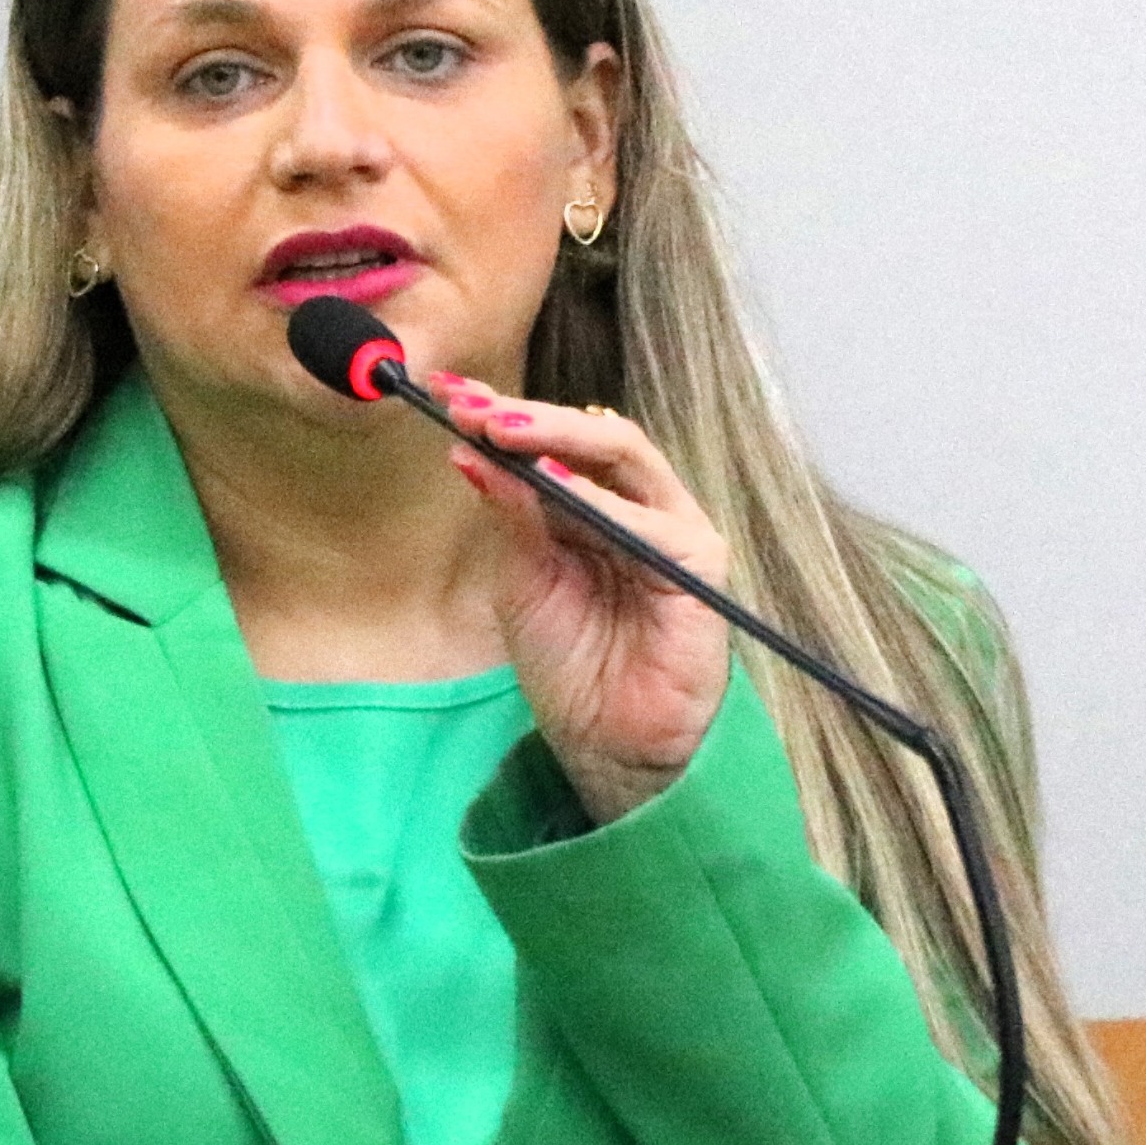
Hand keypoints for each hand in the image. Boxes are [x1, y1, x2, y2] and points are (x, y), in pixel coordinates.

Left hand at [424, 375, 734, 825]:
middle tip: (473, 407)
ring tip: (502, 428)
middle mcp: (637, 508)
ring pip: (625, 457)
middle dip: (530, 416)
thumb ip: (510, 516)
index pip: (555, 445)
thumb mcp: (522, 581)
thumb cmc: (569, 668)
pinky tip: (555, 482)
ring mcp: (672, 530)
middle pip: (592, 437)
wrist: (607, 746)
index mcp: (594, 509)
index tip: (447, 398)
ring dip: (561, 437)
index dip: (504, 418)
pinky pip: (650, 518)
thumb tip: (469, 452)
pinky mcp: (698, 564)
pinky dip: (601, 499)